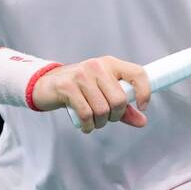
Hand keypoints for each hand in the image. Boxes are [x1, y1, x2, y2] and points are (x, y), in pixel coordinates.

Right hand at [30, 56, 151, 132]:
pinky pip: (86, 114)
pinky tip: (86, 125)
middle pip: (119, 99)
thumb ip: (123, 108)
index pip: (137, 73)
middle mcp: (97, 66)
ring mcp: (81, 75)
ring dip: (100, 123)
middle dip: (115, 116)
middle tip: (106, 118)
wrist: (46, 85)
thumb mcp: (103, 94)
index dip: (144, 92)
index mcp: (110, 64)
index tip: (142, 107)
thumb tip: (142, 121)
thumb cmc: (79, 90)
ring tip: (93, 121)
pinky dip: (88, 125)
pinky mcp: (67, 86)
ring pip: (103, 110)